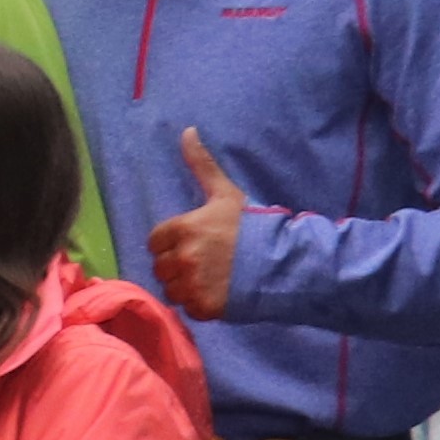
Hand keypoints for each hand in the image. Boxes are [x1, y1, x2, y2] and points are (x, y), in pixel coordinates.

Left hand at [154, 128, 245, 319]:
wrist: (284, 261)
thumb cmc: (253, 226)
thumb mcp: (226, 193)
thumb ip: (202, 165)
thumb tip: (186, 131)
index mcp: (181, 229)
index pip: (155, 242)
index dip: (170, 243)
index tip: (191, 242)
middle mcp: (182, 258)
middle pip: (160, 267)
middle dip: (176, 265)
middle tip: (203, 261)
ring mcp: (192, 285)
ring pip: (171, 290)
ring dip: (184, 286)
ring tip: (210, 277)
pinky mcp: (204, 307)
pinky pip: (188, 308)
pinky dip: (199, 303)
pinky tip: (218, 292)